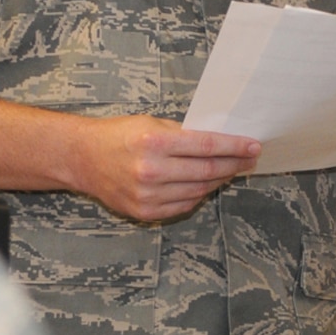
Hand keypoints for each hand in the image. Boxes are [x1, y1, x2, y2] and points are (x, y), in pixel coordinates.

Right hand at [65, 115, 260, 222]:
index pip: (207, 146)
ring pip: (199, 191)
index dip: (235, 147)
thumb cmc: (118, 136)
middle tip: (249, 159)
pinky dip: (199, 195)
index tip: (253, 146)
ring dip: (219, 180)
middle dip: (234, 164)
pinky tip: (207, 184)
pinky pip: (183, 205)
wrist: (82, 158)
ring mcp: (148, 195)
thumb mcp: (151, 123)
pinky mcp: (144, 211)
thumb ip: (184, 135)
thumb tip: (220, 142)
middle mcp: (152, 171)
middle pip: (207, 170)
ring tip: (230, 170)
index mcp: (154, 143)